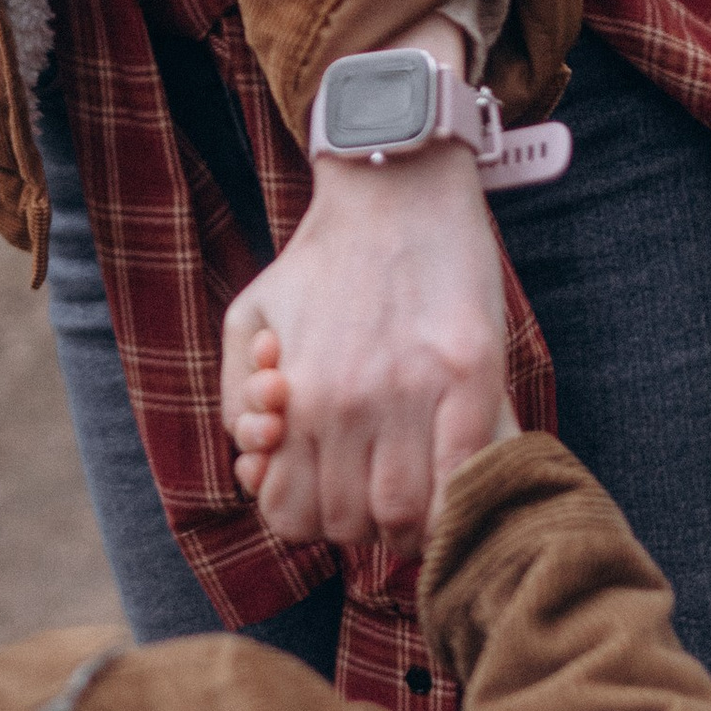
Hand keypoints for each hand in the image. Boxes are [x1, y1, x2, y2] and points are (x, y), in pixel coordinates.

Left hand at [221, 132, 514, 555]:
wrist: (394, 185)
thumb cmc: (321, 257)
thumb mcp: (248, 319)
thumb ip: (237, 398)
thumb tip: (255, 464)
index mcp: (293, 396)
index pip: (291, 514)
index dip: (308, 520)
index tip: (328, 497)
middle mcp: (347, 403)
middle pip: (349, 523)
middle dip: (358, 524)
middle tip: (375, 491)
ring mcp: (413, 391)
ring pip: (406, 514)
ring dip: (409, 522)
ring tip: (416, 491)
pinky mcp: (473, 374)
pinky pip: (465, 474)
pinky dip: (458, 497)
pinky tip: (454, 480)